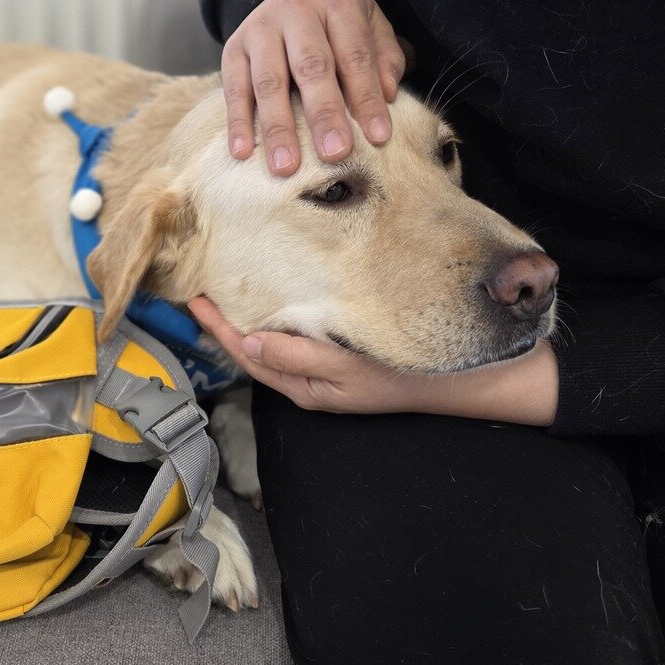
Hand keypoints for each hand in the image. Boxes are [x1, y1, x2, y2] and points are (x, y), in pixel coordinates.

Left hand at [189, 298, 559, 426]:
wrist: (470, 378)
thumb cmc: (411, 374)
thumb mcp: (353, 369)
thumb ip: (301, 357)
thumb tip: (250, 344)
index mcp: (305, 385)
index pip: (247, 352)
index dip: (218, 326)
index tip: (195, 295)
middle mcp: (308, 377)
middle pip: (254, 345)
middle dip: (226, 318)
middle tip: (200, 279)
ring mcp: (325, 365)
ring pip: (274, 338)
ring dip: (250, 312)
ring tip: (227, 280)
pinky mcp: (343, 351)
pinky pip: (299, 331)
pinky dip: (280, 310)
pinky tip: (277, 285)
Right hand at [222, 0, 406, 175]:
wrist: (292, 0)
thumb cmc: (338, 25)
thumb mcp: (370, 26)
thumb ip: (383, 58)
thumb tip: (386, 95)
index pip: (355, 54)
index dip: (366, 97)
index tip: (377, 137)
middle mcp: (295, 5)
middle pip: (311, 65)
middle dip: (324, 113)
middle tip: (334, 152)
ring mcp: (259, 26)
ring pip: (269, 80)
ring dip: (278, 126)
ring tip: (286, 165)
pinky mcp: (233, 47)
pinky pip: (233, 87)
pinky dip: (238, 122)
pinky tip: (244, 152)